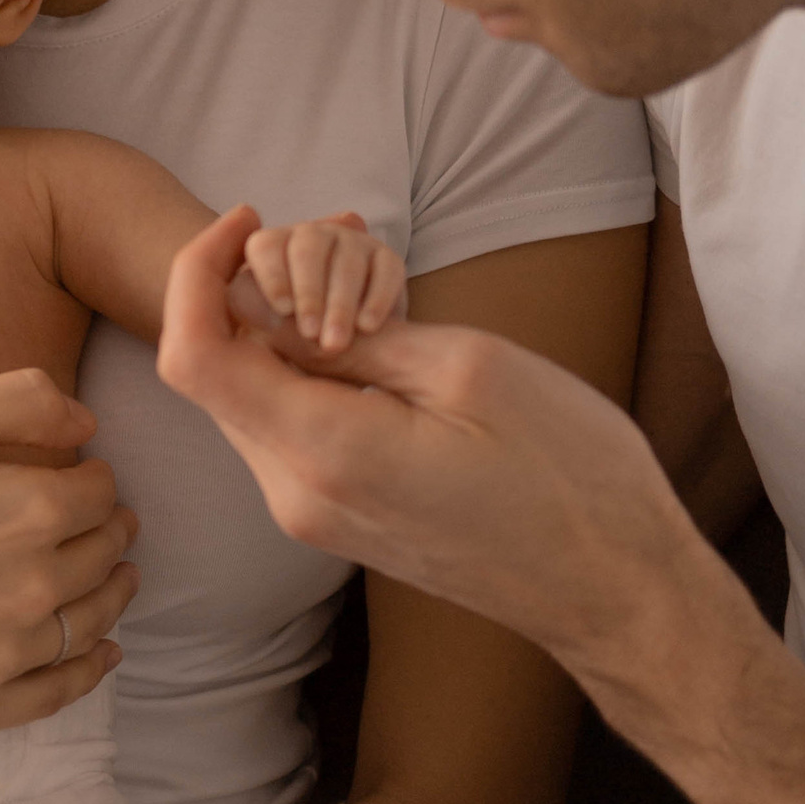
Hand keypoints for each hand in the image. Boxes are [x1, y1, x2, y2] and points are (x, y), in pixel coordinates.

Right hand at [0, 365, 140, 742]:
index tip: (72, 469)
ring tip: (109, 570)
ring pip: (93, 619)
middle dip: (105, 526)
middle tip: (92, 514)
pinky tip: (100, 649)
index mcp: (23, 512)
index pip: (99, 490)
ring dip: (109, 588)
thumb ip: (11, 404)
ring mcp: (3, 660)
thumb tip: (88, 425)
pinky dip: (91, 666)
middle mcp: (30, 591)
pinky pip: (60, 691)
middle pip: (102, 552)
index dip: (90, 474)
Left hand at [161, 204, 706, 684]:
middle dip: (246, 292)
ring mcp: (315, 517)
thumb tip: (266, 304)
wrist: (611, 586)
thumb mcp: (467, 369)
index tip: (246, 217)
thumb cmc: (566, 472)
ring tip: (364, 287)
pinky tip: (373, 342)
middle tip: (331, 234)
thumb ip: (352, 337)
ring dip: (280, 334)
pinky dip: (307, 377)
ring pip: (251, 401)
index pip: (192, 354)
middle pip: (215, 374)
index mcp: (323, 452)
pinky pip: (289, 434)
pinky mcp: (341, 523)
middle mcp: (297, 495)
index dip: (195, 272)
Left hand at [229, 205, 407, 361]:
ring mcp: (351, 243)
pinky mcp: (386, 258)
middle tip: (310, 334)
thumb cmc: (293, 339)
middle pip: (308, 251)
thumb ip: (259, 315)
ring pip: (347, 262)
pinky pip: (386, 270)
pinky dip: (377, 300)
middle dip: (309, 294)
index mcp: (273, 248)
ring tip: (335, 343)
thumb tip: (263, 306)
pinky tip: (367, 327)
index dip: (273, 275)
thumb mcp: (267, 331)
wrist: (343, 351)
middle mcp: (311, 237)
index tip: (282, 309)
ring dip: (340, 305)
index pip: (266, 246)